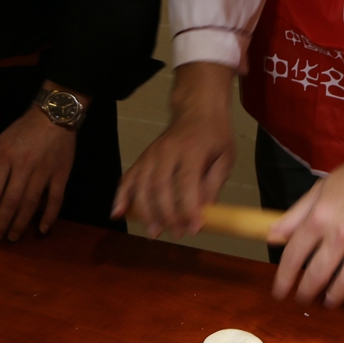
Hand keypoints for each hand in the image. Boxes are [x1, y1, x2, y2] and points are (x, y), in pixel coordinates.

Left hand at [0, 81, 80, 240]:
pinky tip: (42, 229)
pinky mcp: (61, 173)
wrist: (55, 114)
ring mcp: (44, 171)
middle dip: (2, 222)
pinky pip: (56, 198)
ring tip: (13, 237)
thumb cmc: (24, 129)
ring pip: (31, 203)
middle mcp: (24, 166)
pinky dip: (50, 215)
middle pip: (11, 200)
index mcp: (5, 157)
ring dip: (21, 223)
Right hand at [112, 62, 235, 237]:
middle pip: (160, 186)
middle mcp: (167, 150)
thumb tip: (204, 212)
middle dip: (167, 214)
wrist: (197, 109)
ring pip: (141, 185)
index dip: (188, 208)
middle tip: (177, 233)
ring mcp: (151, 153)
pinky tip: (118, 214)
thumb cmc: (214, 135)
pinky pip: (128, 178)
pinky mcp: (143, 157)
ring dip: (146, 212)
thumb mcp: (225, 157)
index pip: (187, 182)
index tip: (194, 228)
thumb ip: (214, 184)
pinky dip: (121, 196)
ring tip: (155, 232)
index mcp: (192, 149)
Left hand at [267, 126, 343, 309]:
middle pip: (316, 276)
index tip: (280, 292)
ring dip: (332, 299)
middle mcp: (342, 232)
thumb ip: (296, 214)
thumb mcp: (323, 188)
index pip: (293, 256)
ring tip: (329, 301)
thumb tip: (272, 236)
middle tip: (304, 300)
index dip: (283, 280)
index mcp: (321, 215)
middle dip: (306, 294)